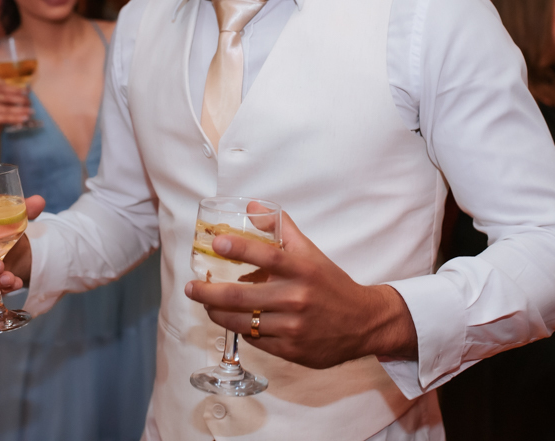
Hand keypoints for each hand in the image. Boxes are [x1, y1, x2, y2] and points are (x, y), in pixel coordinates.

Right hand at [0, 83, 32, 129]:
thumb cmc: (0, 109)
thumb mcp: (5, 100)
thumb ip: (13, 95)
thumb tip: (28, 91)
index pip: (5, 88)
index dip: (16, 89)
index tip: (27, 92)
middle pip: (7, 98)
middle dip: (21, 100)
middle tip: (31, 103)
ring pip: (7, 109)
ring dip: (21, 110)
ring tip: (31, 112)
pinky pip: (5, 118)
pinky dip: (16, 118)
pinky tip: (24, 118)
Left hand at [185, 210, 417, 368]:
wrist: (364, 322)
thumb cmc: (331, 284)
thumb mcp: (311, 252)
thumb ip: (282, 228)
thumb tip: (253, 205)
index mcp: (303, 269)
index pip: (267, 255)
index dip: (239, 248)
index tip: (216, 242)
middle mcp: (297, 298)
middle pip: (242, 296)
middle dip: (209, 293)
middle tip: (191, 288)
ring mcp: (293, 327)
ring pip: (243, 322)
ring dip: (217, 314)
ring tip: (205, 305)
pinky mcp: (292, 350)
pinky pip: (255, 340)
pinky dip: (241, 330)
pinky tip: (233, 321)